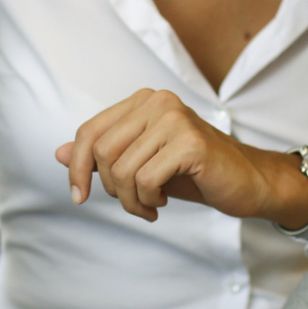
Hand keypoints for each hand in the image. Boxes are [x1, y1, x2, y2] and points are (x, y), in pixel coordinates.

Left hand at [56, 89, 307, 225]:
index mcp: (143, 101)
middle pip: (101, 150)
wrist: (250, 183)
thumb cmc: (196, 173)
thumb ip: (104, 156)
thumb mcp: (142, 164)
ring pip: (122, 169)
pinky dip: (148, 201)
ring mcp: (175, 118)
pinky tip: (164, 204)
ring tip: (150, 206)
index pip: (89, 131)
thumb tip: (57, 153)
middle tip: (134, 203)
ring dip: (131, 200)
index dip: (76, 167)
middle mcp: (157, 102)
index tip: (79, 196)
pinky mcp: (190, 142)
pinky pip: (146, 179)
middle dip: (110, 187)